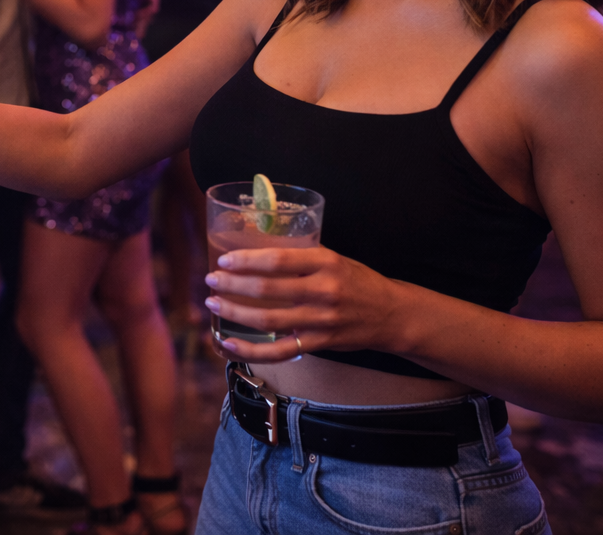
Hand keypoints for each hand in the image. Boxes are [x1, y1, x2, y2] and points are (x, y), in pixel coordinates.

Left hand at [205, 246, 404, 363]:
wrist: (391, 314)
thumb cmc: (357, 282)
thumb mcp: (334, 259)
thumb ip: (301, 258)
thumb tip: (258, 251)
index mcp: (325, 263)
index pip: (278, 259)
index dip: (246, 260)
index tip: (225, 260)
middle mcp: (323, 291)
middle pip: (267, 290)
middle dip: (232, 285)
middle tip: (211, 280)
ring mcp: (321, 321)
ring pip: (268, 320)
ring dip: (234, 312)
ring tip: (214, 303)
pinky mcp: (320, 344)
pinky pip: (279, 351)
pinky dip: (251, 349)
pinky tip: (229, 343)